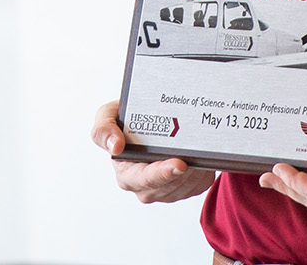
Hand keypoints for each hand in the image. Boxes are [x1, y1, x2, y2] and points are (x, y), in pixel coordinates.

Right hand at [91, 100, 214, 202]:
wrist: (146, 119)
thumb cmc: (125, 120)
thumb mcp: (106, 116)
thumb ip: (103, 129)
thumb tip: (116, 146)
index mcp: (126, 173)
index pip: (146, 179)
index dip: (163, 173)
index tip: (180, 164)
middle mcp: (145, 187)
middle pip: (170, 185)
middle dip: (186, 171)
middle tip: (197, 155)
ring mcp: (165, 191)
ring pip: (186, 186)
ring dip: (196, 171)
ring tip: (202, 150)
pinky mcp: (184, 189)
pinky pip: (198, 185)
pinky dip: (203, 172)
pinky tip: (202, 156)